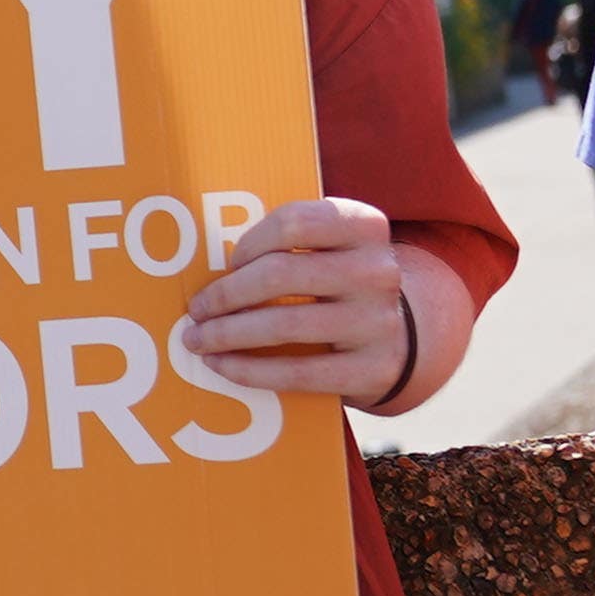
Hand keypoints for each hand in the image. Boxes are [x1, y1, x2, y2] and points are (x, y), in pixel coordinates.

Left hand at [174, 196, 423, 403]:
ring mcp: (378, 321)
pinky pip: (298, 372)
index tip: (229, 263)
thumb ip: (287, 245)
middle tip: (196, 309)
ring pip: (285, 324)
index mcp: (364, 226)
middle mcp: (378, 269)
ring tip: (198, 340)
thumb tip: (207, 265)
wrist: (399, 337)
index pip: (293, 223)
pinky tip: (221, 366)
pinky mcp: (373, 368)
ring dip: (227, 334)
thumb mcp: (329, 250)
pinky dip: (250, 370)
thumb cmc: (339, 284)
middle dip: (226, 294)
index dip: (250, 243)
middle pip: (281, 274)